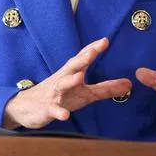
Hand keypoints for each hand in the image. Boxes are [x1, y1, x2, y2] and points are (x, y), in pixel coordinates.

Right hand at [2, 37, 130, 129]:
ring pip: (62, 85)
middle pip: (72, 67)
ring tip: (80, 78)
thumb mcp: (84, 93)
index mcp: (71, 74)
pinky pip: (53, 110)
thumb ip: (106, 89)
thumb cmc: (60, 97)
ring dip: (70, 81)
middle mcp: (62, 80)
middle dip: (82, 58)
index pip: (82, 58)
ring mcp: (54, 94)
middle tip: (93, 51)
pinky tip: (65, 115)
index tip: (105, 40)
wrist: (26, 107)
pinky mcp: (47, 109)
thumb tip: (129, 84)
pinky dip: (59, 112)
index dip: (93, 49)